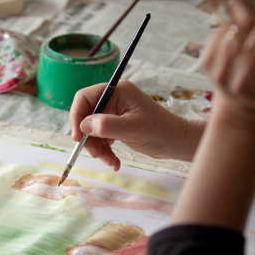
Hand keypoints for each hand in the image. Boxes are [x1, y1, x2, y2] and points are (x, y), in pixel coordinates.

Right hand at [69, 80, 199, 169]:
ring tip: (110, 161)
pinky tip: (114, 162)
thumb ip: (106, 125)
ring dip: (97, 148)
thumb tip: (83, 126)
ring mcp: (115, 113)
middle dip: (89, 138)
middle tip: (96, 154)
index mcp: (117, 91)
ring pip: (93, 131)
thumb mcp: (132, 128)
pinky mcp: (118, 126)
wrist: (177, 143)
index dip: (77, 116)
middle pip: (87, 116)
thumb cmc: (159, 131)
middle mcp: (114, 99)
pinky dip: (105, 152)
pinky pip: (102, 138)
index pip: (84, 98)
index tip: (77, 137)